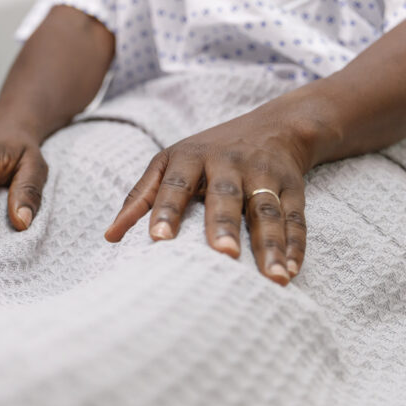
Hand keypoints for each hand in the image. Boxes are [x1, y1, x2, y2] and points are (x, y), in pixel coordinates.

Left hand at [104, 98, 319, 284]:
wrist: (275, 126)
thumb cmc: (208, 153)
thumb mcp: (170, 163)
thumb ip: (141, 197)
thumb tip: (110, 237)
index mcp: (191, 157)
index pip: (176, 184)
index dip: (166, 210)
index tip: (157, 240)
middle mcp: (229, 163)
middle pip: (226, 196)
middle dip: (224, 225)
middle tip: (223, 256)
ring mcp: (264, 174)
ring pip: (267, 211)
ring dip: (271, 245)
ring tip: (273, 278)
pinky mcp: (293, 187)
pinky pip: (296, 218)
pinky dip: (295, 246)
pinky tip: (290, 271)